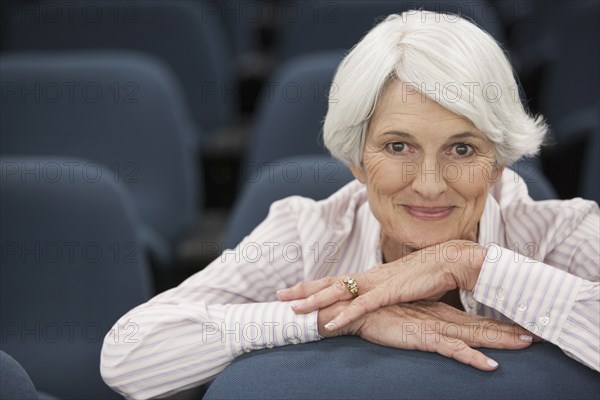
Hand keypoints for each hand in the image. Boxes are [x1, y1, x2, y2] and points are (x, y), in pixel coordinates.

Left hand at [278, 240, 485, 326]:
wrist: (450, 261)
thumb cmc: (428, 273)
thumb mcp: (400, 284)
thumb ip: (386, 291)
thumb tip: (377, 298)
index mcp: (370, 274)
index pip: (336, 279)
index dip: (314, 284)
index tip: (295, 289)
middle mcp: (368, 276)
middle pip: (329, 282)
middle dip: (304, 289)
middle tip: (280, 295)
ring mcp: (377, 283)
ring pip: (338, 292)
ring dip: (315, 301)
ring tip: (294, 309)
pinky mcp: (389, 292)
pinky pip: (361, 307)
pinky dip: (344, 316)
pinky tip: (330, 325)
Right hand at [354, 301, 537, 370]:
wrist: (357, 308)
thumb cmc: (381, 312)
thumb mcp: (410, 315)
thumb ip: (428, 319)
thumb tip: (442, 326)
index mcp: (440, 312)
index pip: (476, 320)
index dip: (501, 324)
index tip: (523, 326)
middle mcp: (441, 318)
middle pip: (482, 326)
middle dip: (510, 331)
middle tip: (538, 333)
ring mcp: (433, 326)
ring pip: (473, 335)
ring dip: (500, 340)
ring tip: (525, 343)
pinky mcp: (422, 335)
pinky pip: (452, 349)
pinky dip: (472, 358)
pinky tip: (489, 365)